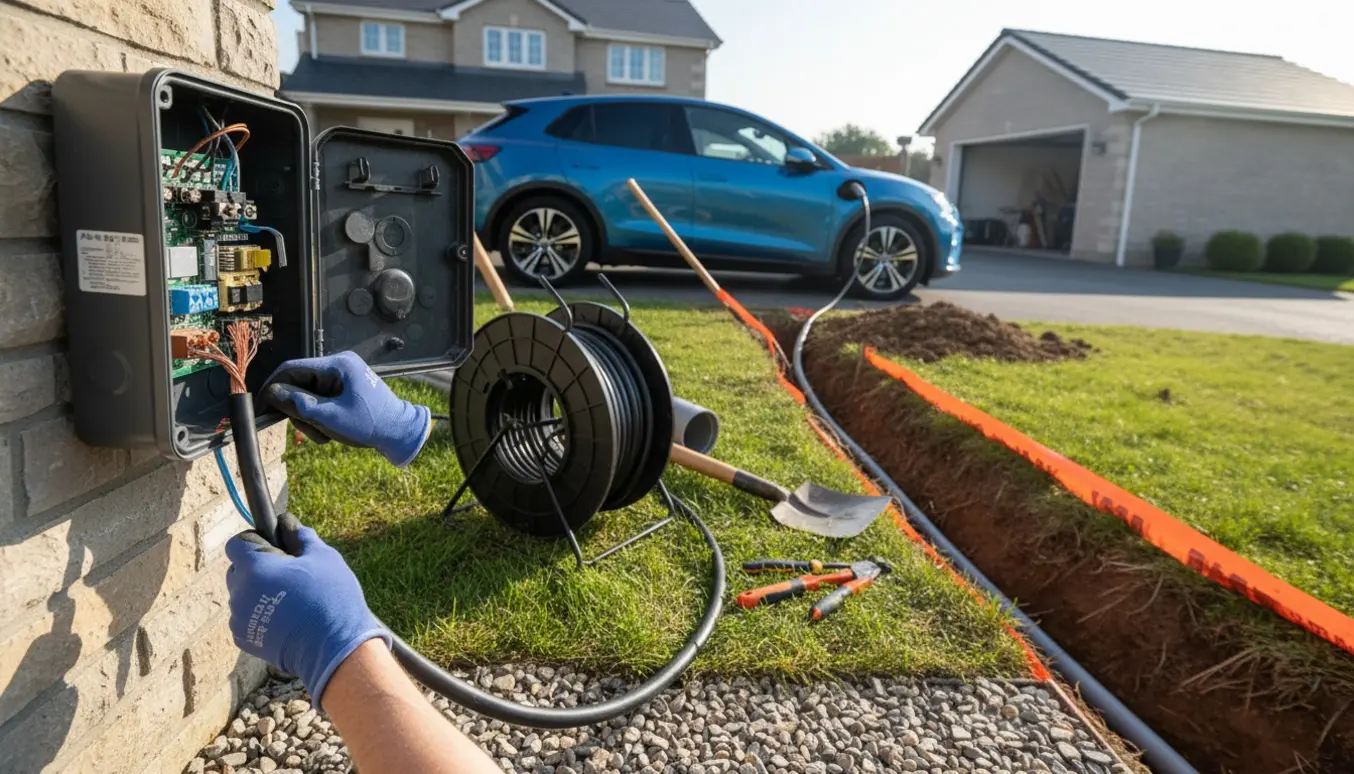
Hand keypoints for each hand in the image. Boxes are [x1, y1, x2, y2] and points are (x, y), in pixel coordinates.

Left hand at [225, 512, 390, 706]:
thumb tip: (287, 522)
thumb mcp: (323, 557)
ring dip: (258, 592)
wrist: (333, 648)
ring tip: (290, 601)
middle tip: (287, 575)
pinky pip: (245, 618)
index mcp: (255, 567)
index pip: (237, 544)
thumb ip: (300, 536)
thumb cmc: (330, 597)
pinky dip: (259, 615)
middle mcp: (240, 592)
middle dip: (257, 568)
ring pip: (242, 595)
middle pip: (238, 570)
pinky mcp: (244, 639)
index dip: (255, 541)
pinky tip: (285, 619)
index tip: (275, 548)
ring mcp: (239, 618)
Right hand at [260, 351, 431, 466]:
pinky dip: (319, 418)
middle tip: (306, 429)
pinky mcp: (343, 388)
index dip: (273, 387)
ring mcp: (341, 377)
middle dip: (298, 410)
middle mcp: (338, 365)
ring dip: (309, 418)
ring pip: (307, 395)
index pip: (292, 369)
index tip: (260, 405)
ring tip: (323, 435)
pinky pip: (319, 400)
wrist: (400, 432)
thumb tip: (272, 394)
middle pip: (299, 384)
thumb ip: (300, 405)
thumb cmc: (371, 424)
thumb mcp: (331, 418)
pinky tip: (329, 432)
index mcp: (337, 365)